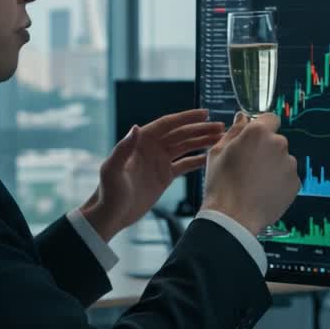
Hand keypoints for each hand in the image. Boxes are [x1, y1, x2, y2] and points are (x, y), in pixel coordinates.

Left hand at [80, 109, 223, 240]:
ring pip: (186, 147)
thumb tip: (135, 127)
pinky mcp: (165, 175)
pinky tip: (212, 157)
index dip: (187, 118)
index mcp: (141, 141)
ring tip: (221, 139)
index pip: (168, 124)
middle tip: (221, 127)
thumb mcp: (112, 169)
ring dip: (203, 142)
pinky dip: (198, 160)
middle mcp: (152, 147)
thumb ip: (123, 148)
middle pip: (181, 134)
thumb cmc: (108, 192)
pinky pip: (185, 164)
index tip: (205, 113)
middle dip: (201, 129)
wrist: (111, 215)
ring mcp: (159, 161)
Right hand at [200, 112, 300, 235]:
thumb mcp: (217, 152)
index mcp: (258, 132)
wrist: (233, 217)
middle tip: (248, 167)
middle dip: (265, 150)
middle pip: (276, 141)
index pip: (270, 118)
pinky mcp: (295, 183)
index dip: (262, 127)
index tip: (254, 139)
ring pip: (282, 160)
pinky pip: (287, 177)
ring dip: (272, 167)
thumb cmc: (221, 184)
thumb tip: (242, 118)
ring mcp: (289, 164)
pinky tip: (263, 192)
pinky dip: (278, 182)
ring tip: (254, 183)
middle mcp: (278, 144)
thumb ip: (234, 131)